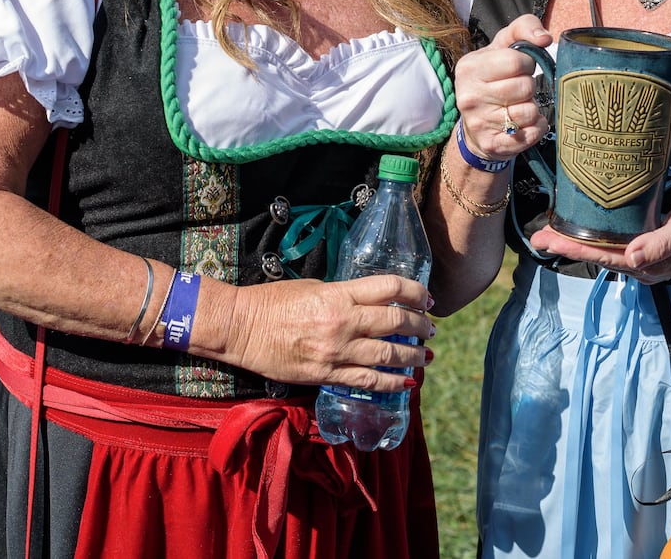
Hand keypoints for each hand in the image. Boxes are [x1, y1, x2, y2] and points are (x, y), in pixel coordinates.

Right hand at [220, 274, 433, 391]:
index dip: (415, 292)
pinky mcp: (326, 375)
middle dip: (420, 325)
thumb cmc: (270, 302)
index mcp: (339, 294)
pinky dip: (393, 383)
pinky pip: (368, 381)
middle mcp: (343, 322)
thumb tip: (367, 303)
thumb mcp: (311, 287)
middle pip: (396, 321)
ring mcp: (336, 351)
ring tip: (426, 355)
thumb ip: (342, 294)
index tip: (426, 298)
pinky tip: (408, 383)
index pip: (390, 289)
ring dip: (413, 355)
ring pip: (388, 354)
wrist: (240, 328)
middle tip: (430, 328)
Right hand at [453, 14, 551, 162]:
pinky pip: (531, 134)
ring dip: (532, 109)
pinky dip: (536, 128)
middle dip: (529, 88)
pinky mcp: (492, 145)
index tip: (520, 69)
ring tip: (519, 107)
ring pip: (530, 112)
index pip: (516, 61)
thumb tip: (544, 38)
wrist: (475, 127)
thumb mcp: (501, 47)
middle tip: (519, 91)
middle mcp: (469, 95)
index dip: (527, 64)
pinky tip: (524, 124)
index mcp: (470, 67)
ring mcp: (479, 122)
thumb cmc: (493, 79)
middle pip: (525, 87)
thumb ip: (523, 29)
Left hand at [528, 198, 670, 281]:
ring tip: (551, 234)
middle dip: (565, 247)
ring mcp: (642, 259)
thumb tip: (632, 258)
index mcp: (645, 263)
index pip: (601, 256)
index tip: (548, 242)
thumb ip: (659, 245)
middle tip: (536, 237)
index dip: (573, 249)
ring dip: (576, 244)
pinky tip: (582, 231)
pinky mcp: (645, 249)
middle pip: (595, 255)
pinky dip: (593, 240)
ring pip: (602, 251)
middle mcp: (639, 265)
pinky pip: (613, 246)